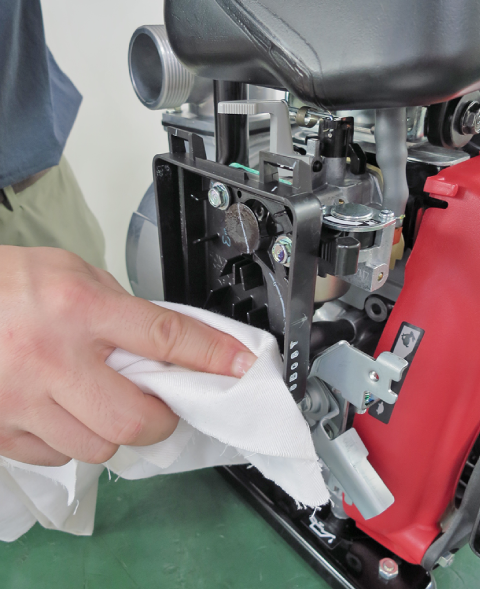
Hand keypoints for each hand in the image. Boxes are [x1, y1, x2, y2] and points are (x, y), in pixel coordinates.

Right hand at [0, 246, 255, 465]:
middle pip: (135, 419)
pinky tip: (64, 412)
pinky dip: (73, 440)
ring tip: (102, 402)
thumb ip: (119, 308)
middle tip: (160, 406)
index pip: (165, 337)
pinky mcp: (1, 428)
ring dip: (114, 430)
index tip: (240, 365)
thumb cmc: (9, 283)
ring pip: (98, 446)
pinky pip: (57, 456)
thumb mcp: (71, 273)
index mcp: (79, 307)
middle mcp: (52, 357)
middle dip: (160, 420)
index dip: (211, 354)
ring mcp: (23, 399)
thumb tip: (161, 344)